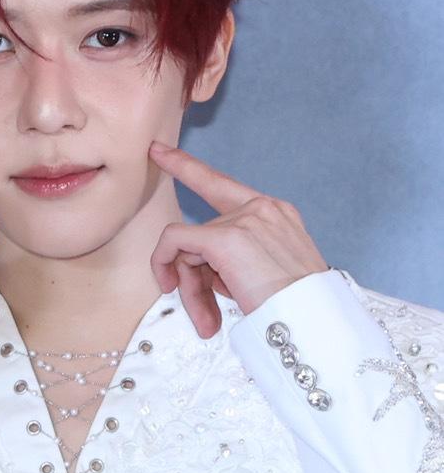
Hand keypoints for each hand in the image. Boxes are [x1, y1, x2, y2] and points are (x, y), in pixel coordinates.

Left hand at [148, 140, 328, 338]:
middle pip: (203, 234)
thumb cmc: (294, 310)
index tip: (160, 150)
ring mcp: (244, 219)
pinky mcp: (225, 237)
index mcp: (277, 213)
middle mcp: (262, 208)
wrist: (312, 321)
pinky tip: (172, 287)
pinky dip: (165, 262)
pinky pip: (175, 241)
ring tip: (207, 321)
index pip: (223, 185)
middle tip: (203, 315)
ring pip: (189, 245)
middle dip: (195, 276)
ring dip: (192, 288)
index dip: (188, 167)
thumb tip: (195, 272)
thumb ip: (235, 261)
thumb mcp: (271, 274)